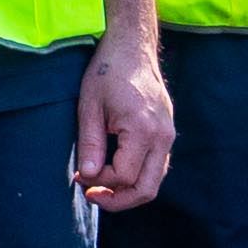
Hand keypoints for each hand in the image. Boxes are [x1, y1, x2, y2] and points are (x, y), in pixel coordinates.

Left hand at [75, 31, 176, 208]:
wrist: (132, 48)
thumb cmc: (107, 73)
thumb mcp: (89, 107)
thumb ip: (90, 145)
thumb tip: (88, 177)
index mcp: (142, 130)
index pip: (124, 176)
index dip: (100, 182)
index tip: (79, 175)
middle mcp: (162, 137)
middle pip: (146, 189)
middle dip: (118, 200)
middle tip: (91, 195)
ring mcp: (168, 135)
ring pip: (154, 182)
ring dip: (128, 192)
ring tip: (101, 187)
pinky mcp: (167, 133)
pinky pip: (157, 167)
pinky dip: (138, 178)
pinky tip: (115, 173)